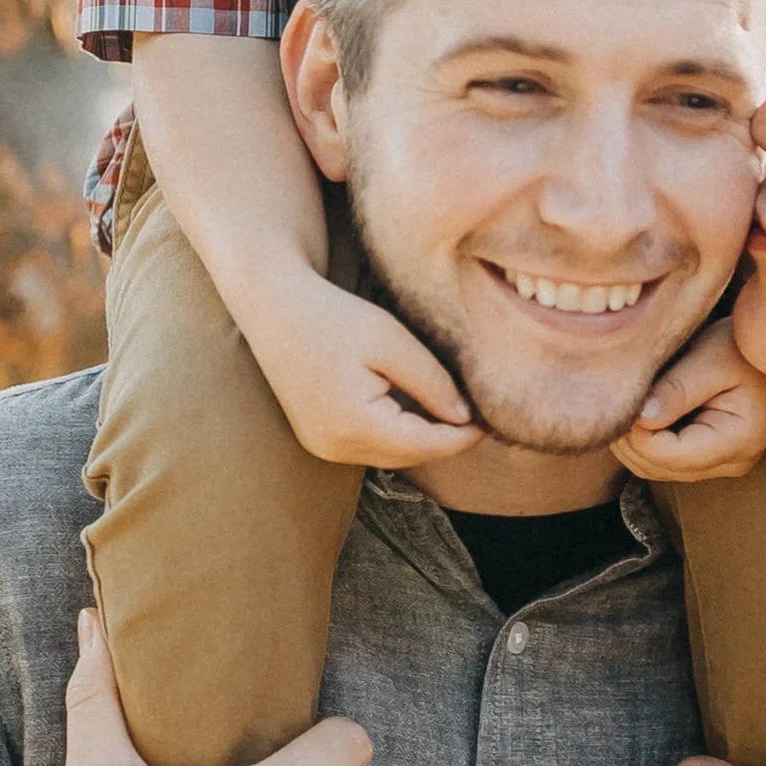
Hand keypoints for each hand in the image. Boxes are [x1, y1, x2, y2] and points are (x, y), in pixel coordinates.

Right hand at [249, 267, 482, 472]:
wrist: (273, 308)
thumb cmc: (332, 316)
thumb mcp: (392, 342)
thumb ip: (433, 383)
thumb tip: (464, 417)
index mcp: (356, 425)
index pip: (427, 445)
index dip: (463, 437)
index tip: (492, 422)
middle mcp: (336, 447)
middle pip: (409, 457)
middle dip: (445, 441)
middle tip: (478, 418)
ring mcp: (322, 447)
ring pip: (390, 456)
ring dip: (421, 440)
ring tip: (452, 414)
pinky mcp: (317, 440)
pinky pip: (369, 447)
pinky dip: (396, 435)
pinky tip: (414, 411)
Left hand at [613, 313, 765, 483]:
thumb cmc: (744, 347)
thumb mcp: (712, 355)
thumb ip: (677, 389)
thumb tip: (640, 419)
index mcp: (738, 440)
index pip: (666, 454)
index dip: (635, 430)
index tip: (626, 395)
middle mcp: (732, 462)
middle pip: (656, 467)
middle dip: (629, 437)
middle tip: (620, 397)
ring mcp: (721, 464)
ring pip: (654, 469)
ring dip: (632, 441)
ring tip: (630, 402)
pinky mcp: (709, 458)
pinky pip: (663, 461)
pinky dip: (643, 441)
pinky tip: (641, 411)